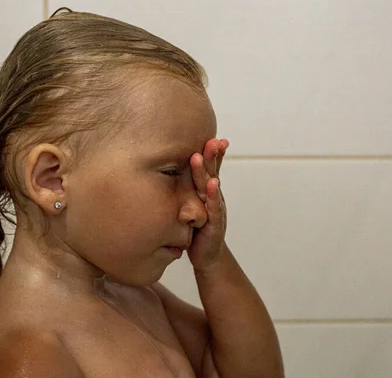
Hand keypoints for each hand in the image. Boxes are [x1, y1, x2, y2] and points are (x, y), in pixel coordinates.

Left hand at [187, 138, 228, 270]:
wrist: (207, 255)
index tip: (214, 136)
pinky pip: (214, 207)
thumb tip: (175, 173)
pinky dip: (213, 195)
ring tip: (201, 156)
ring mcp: (215, 209)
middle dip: (212, 155)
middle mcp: (213, 196)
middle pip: (212, 172)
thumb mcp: (192, 204)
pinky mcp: (214, 223)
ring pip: (211, 187)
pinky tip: (212, 184)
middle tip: (211, 139)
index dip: (213, 153)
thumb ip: (188, 189)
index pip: (211, 168)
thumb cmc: (198, 227)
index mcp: (206, 191)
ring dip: (207, 171)